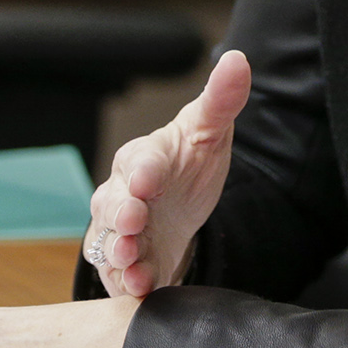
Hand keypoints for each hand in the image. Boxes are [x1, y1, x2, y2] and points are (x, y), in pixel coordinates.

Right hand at [87, 48, 250, 296]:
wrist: (179, 208)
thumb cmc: (189, 163)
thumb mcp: (210, 131)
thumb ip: (222, 99)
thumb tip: (237, 59)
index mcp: (144, 158)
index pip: (140, 161)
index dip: (143, 171)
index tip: (149, 180)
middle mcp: (122, 194)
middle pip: (114, 204)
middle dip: (122, 214)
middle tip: (133, 222)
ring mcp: (120, 231)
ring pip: (110, 242)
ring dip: (120, 253)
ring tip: (132, 262)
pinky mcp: (124, 264)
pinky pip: (118, 275)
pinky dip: (127, 283)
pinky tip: (140, 289)